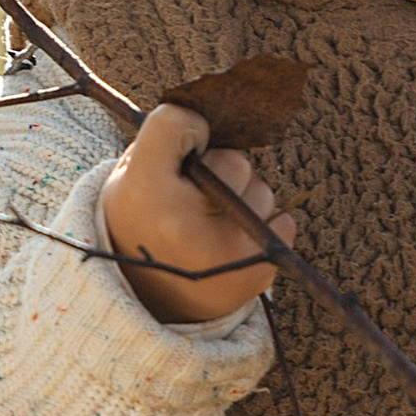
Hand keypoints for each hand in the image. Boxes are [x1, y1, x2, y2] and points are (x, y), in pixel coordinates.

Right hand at [97, 104, 294, 324]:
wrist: (148, 300)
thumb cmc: (145, 223)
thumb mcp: (132, 175)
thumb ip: (166, 135)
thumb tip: (217, 116)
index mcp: (144, 193)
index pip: (177, 122)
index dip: (183, 131)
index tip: (179, 158)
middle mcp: (186, 223)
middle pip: (233, 159)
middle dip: (218, 172)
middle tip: (191, 205)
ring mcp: (228, 251)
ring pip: (261, 190)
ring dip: (241, 203)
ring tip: (209, 230)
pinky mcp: (259, 271)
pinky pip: (283, 220)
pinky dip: (262, 227)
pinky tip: (230, 245)